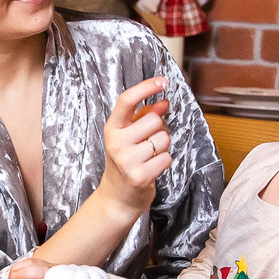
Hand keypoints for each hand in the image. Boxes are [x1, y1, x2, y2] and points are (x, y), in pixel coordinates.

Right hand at [95, 76, 171, 219]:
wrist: (118, 197)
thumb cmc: (126, 161)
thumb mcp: (130, 135)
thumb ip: (146, 116)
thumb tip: (164, 102)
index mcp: (112, 128)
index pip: (126, 100)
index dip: (146, 87)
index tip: (163, 81)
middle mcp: (116, 142)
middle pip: (154, 120)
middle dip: (161, 129)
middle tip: (151, 140)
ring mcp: (127, 160)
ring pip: (163, 139)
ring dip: (164, 146)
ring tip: (151, 155)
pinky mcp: (140, 176)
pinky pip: (167, 158)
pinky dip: (165, 162)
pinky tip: (153, 167)